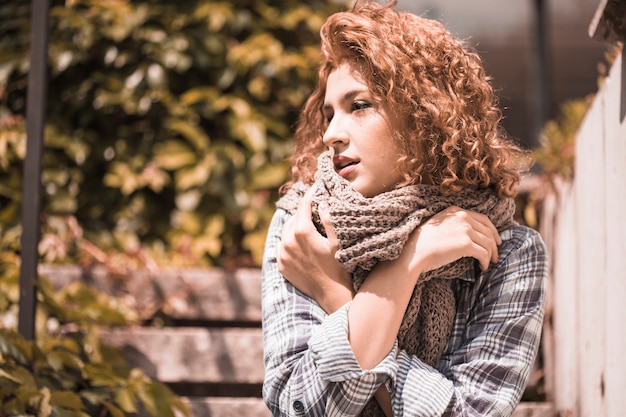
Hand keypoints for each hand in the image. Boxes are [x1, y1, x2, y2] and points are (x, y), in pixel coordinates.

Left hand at [278, 189, 352, 312]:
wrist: (331, 295)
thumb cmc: (339, 267)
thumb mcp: (337, 242)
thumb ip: (329, 220)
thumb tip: (322, 203)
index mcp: (302, 232)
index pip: (303, 205)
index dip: (310, 194)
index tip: (315, 187)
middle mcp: (288, 241)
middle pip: (294, 217)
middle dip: (304, 210)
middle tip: (313, 205)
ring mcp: (282, 254)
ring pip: (286, 230)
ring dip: (295, 224)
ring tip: (306, 222)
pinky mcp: (281, 264)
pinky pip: (282, 246)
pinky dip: (289, 240)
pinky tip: (299, 241)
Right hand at [407, 206, 501, 272]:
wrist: (413, 251)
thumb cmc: (421, 242)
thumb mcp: (438, 225)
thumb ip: (453, 224)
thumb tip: (468, 235)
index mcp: (455, 211)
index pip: (483, 219)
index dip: (492, 231)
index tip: (495, 241)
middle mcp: (462, 216)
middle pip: (488, 231)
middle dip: (494, 245)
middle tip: (496, 256)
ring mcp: (465, 229)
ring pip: (488, 243)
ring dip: (491, 255)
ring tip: (489, 263)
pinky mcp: (466, 244)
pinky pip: (483, 253)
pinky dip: (485, 261)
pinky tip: (482, 267)